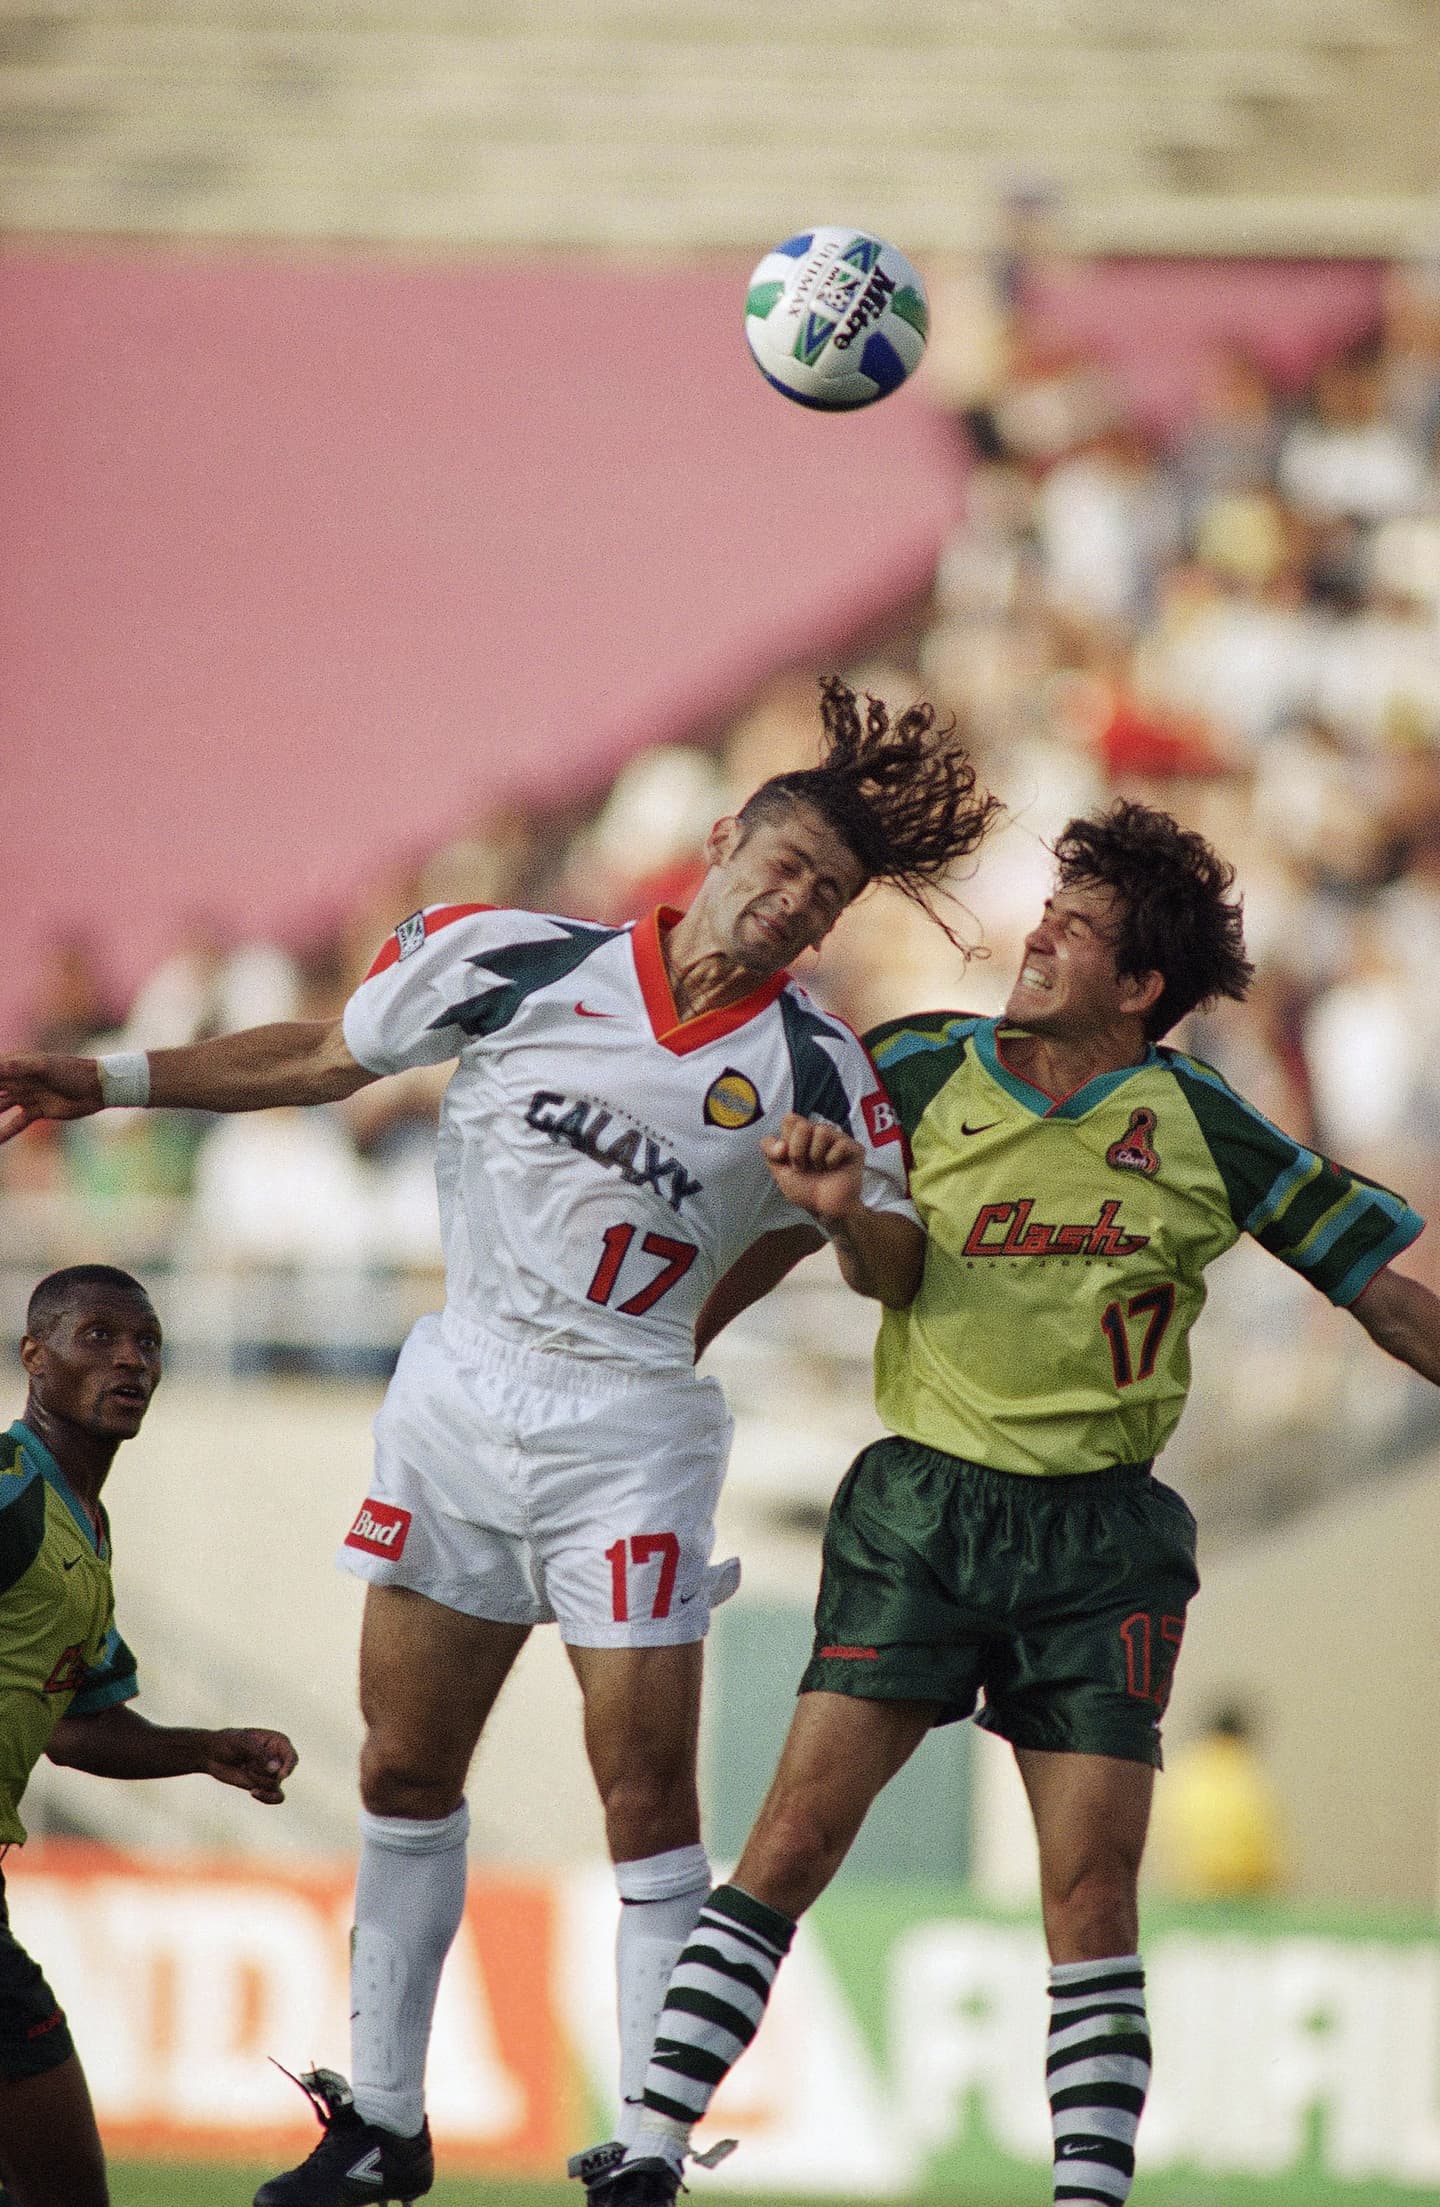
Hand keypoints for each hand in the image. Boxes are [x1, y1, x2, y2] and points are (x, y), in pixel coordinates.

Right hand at [0, 1054, 103, 1142]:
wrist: (96, 1088)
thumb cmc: (72, 1071)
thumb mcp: (44, 1067)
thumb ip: (19, 1067)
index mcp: (18, 1064)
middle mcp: (19, 1080)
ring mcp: (27, 1096)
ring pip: (0, 1106)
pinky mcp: (37, 1112)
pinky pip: (16, 1124)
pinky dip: (4, 1133)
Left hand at [203, 1728, 298, 1804]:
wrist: (211, 1755)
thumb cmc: (227, 1742)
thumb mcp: (241, 1743)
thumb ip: (259, 1754)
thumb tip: (275, 1770)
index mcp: (278, 1742)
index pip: (291, 1756)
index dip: (289, 1766)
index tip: (280, 1775)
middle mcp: (278, 1758)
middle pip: (282, 1773)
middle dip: (263, 1773)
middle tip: (246, 1764)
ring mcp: (271, 1773)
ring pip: (275, 1785)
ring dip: (257, 1781)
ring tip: (244, 1769)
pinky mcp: (263, 1786)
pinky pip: (276, 1797)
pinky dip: (268, 1798)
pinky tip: (252, 1792)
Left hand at [760, 1112, 864, 1230]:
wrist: (824, 1209)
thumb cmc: (805, 1189)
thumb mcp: (779, 1171)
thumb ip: (770, 1152)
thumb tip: (782, 1144)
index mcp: (802, 1134)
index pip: (790, 1119)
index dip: (785, 1140)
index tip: (787, 1160)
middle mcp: (820, 1133)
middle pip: (802, 1124)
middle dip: (797, 1151)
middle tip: (803, 1167)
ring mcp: (838, 1139)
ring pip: (822, 1131)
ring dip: (815, 1156)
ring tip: (819, 1169)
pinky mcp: (854, 1148)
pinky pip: (839, 1144)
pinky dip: (831, 1161)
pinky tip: (834, 1169)